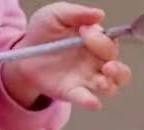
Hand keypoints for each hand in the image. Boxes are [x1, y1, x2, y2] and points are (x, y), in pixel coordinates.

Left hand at [0, 4, 133, 109]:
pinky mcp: (72, 92)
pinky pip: (86, 99)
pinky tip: (92, 101)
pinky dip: (90, 102)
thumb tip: (100, 14)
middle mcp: (96, 64)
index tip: (84, 32)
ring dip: (110, 85)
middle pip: (119, 71)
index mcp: (97, 44)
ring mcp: (86, 80)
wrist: (24, 53)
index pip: (111, 44)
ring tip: (101, 81)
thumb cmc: (44, 33)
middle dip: (117, 68)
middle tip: (107, 65)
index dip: (103, 40)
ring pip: (111, 87)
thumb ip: (77, 13)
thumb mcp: (57, 15)